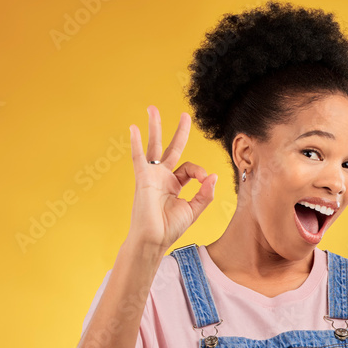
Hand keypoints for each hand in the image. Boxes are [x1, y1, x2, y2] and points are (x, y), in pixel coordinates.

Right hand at [126, 105, 216, 249]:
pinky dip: (136, 142)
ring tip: (152, 109)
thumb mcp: (194, 210)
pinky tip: (133, 128)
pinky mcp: (143, 177)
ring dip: (154, 127)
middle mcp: (162, 177)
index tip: (205, 180)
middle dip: (179, 132)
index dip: (200, 172)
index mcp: (175, 185)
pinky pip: (138, 157)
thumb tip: (213, 176)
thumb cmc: (170, 228)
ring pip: (154, 146)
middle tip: (185, 115)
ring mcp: (152, 175)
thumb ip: (205, 193)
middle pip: (172, 149)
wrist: (154, 239)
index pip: (190, 169)